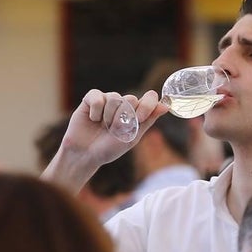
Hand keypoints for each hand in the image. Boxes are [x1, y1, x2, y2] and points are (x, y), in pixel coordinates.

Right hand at [42, 90, 170, 192]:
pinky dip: (95, 111)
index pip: (149, 97)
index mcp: (136, 112)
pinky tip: (92, 119)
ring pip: (114, 98)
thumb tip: (166, 106)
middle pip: (131, 98)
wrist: (86, 155)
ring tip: (102, 126)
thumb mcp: (132, 137)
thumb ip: (148, 120)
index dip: (147, 105)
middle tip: (115, 130)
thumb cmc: (109, 148)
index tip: (140, 118)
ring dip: (108, 117)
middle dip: (124, 118)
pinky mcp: (91, 99)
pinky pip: (97, 97)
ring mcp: (107, 100)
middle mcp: (123, 104)